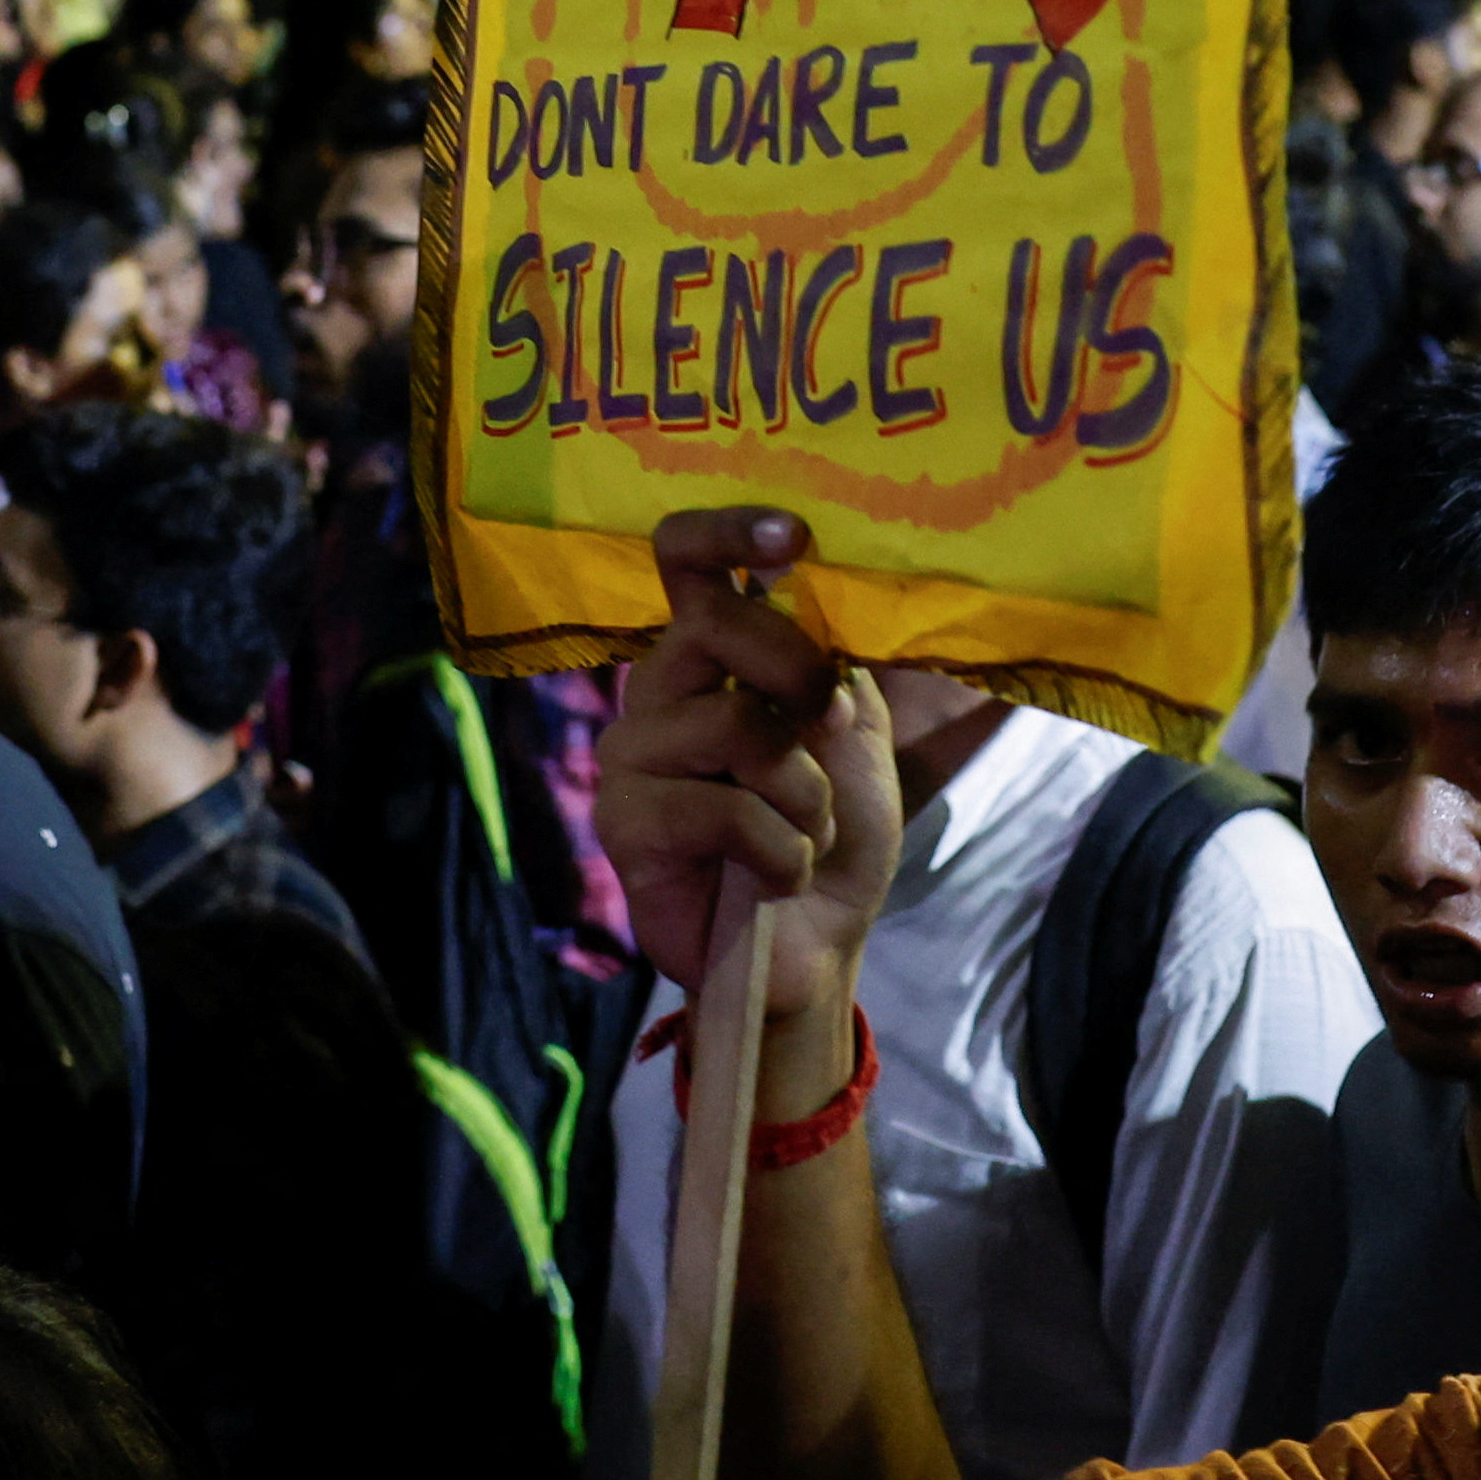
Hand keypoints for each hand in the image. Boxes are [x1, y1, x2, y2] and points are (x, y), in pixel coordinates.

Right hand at [594, 507, 900, 1028]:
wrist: (814, 949)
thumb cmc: (831, 833)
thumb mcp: (856, 736)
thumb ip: (836, 670)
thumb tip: (821, 651)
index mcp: (713, 654)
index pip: (688, 559)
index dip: (729, 531)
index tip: (792, 535)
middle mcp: (662, 689)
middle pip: (714, 622)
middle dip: (799, 674)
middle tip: (832, 731)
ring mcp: (633, 753)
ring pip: (735, 724)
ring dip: (805, 793)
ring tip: (805, 835)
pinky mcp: (624, 821)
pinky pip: (725, 812)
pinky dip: (782, 853)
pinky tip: (774, 878)